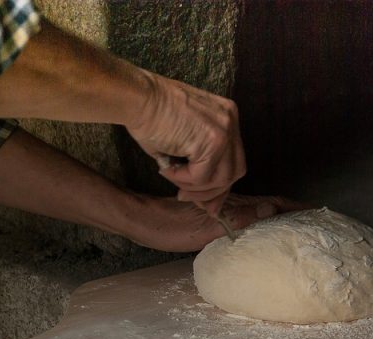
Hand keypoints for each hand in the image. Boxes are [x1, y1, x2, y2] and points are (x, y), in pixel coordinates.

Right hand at [127, 76, 246, 213]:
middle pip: (235, 171)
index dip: (219, 184)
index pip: (234, 160)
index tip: (204, 201)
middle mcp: (231, 122)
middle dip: (212, 192)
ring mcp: (225, 131)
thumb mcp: (184, 141)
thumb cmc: (151, 116)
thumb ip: (200, 165)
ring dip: (195, 187)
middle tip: (186, 196)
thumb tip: (208, 205)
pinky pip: (202, 176)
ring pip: (221, 179)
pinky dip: (183, 179)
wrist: (138, 98)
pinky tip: (167, 169)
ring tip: (173, 178)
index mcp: (227, 117)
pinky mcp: (212, 141)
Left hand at [127, 194, 306, 251]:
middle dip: (298, 213)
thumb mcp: (208, 224)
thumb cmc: (172, 226)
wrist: (145, 222)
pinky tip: (269, 233)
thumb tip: (273, 208)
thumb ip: (240, 217)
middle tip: (320, 225)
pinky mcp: (219, 218)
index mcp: (237, 205)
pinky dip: (266, 223)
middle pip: (275, 207)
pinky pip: (251, 220)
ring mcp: (229, 211)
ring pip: (264, 212)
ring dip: (283, 218)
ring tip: (302, 230)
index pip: (277, 203)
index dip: (298, 207)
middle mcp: (237, 206)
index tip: (320, 213)